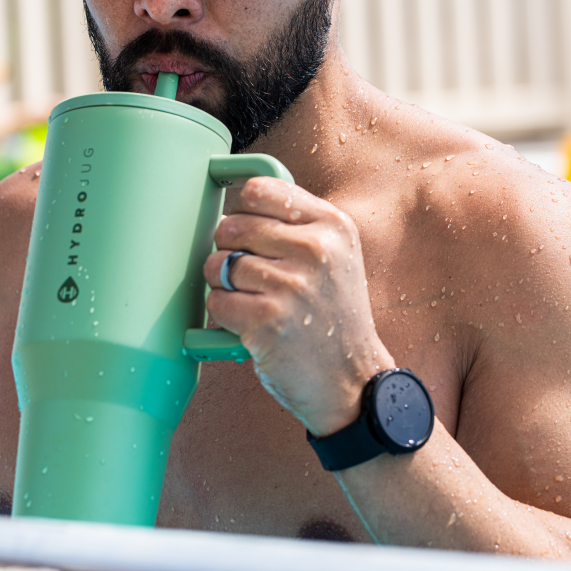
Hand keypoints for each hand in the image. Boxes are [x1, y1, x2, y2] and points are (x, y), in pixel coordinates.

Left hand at [203, 177, 394, 435]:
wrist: (352, 381)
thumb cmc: (332, 314)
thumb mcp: (335, 255)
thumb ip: (294, 223)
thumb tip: (232, 203)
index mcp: (331, 225)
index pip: (257, 189)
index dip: (242, 211)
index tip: (249, 231)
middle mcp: (315, 250)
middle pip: (231, 226)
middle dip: (229, 250)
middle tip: (250, 275)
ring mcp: (291, 286)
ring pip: (218, 264)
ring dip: (223, 285)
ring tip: (251, 300)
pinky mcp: (268, 321)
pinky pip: (217, 301)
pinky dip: (223, 314)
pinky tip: (249, 323)